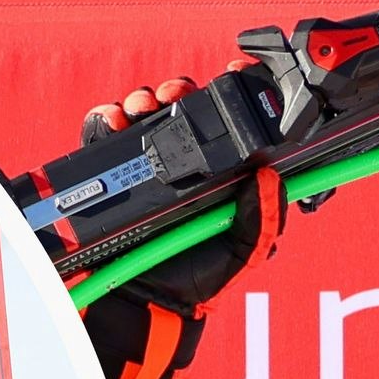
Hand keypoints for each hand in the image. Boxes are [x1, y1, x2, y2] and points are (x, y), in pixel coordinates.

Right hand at [54, 78, 284, 378]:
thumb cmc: (194, 283)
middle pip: (184, 105)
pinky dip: (107, 118)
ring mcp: (146, 163)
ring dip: (143, 99)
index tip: (233, 72)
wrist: (139, 305)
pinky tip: (113, 123)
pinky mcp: (111, 169)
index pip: (229, 120)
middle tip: (176, 94)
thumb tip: (272, 178)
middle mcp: (185, 162)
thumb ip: (261, 222)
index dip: (233, 91)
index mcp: (221, 173)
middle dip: (179, 90)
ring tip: (141, 108)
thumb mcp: (239, 256)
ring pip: (145, 110)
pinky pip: (106, 131)